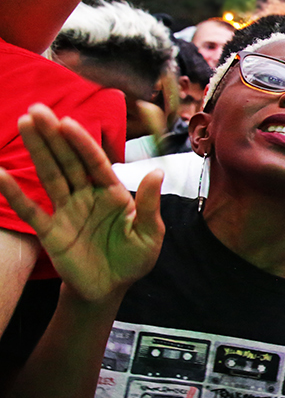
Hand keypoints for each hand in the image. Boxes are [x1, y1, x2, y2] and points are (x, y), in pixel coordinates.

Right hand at [0, 105, 162, 301]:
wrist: (111, 288)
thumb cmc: (133, 259)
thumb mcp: (149, 235)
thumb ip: (149, 205)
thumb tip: (156, 172)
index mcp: (112, 193)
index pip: (95, 162)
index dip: (82, 143)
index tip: (67, 122)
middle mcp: (86, 196)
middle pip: (67, 161)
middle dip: (53, 136)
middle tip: (37, 109)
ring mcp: (66, 210)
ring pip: (49, 175)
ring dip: (37, 151)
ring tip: (23, 123)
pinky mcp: (50, 230)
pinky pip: (30, 209)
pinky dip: (14, 193)